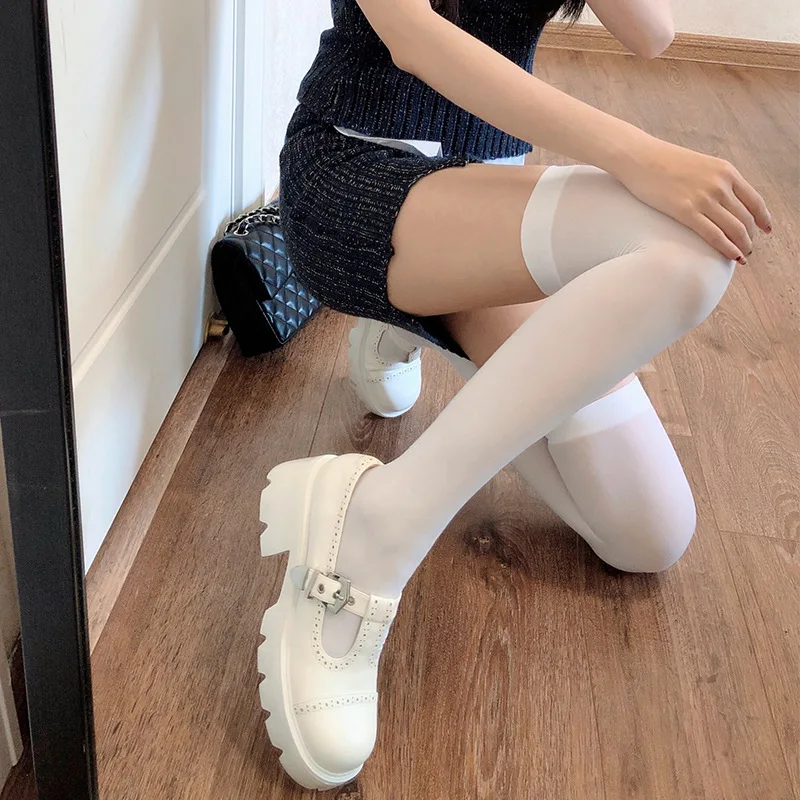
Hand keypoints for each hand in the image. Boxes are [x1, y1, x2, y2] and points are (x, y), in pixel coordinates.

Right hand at [615, 138, 771, 262]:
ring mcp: (704, 198)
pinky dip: (727, 248)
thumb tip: (723, 201)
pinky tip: (732, 257)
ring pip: (735, 229)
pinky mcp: (686, 211)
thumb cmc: (663, 162)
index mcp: (726, 171)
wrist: (639, 157)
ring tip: (741, 256)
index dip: (764, 218)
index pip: (755, 201)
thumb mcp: (700, 165)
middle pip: (746, 218)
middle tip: (748, 248)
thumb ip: (715, 181)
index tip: (766, 230)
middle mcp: (720, 185)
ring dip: (742, 245)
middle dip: (751, 236)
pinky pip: (714, 235)